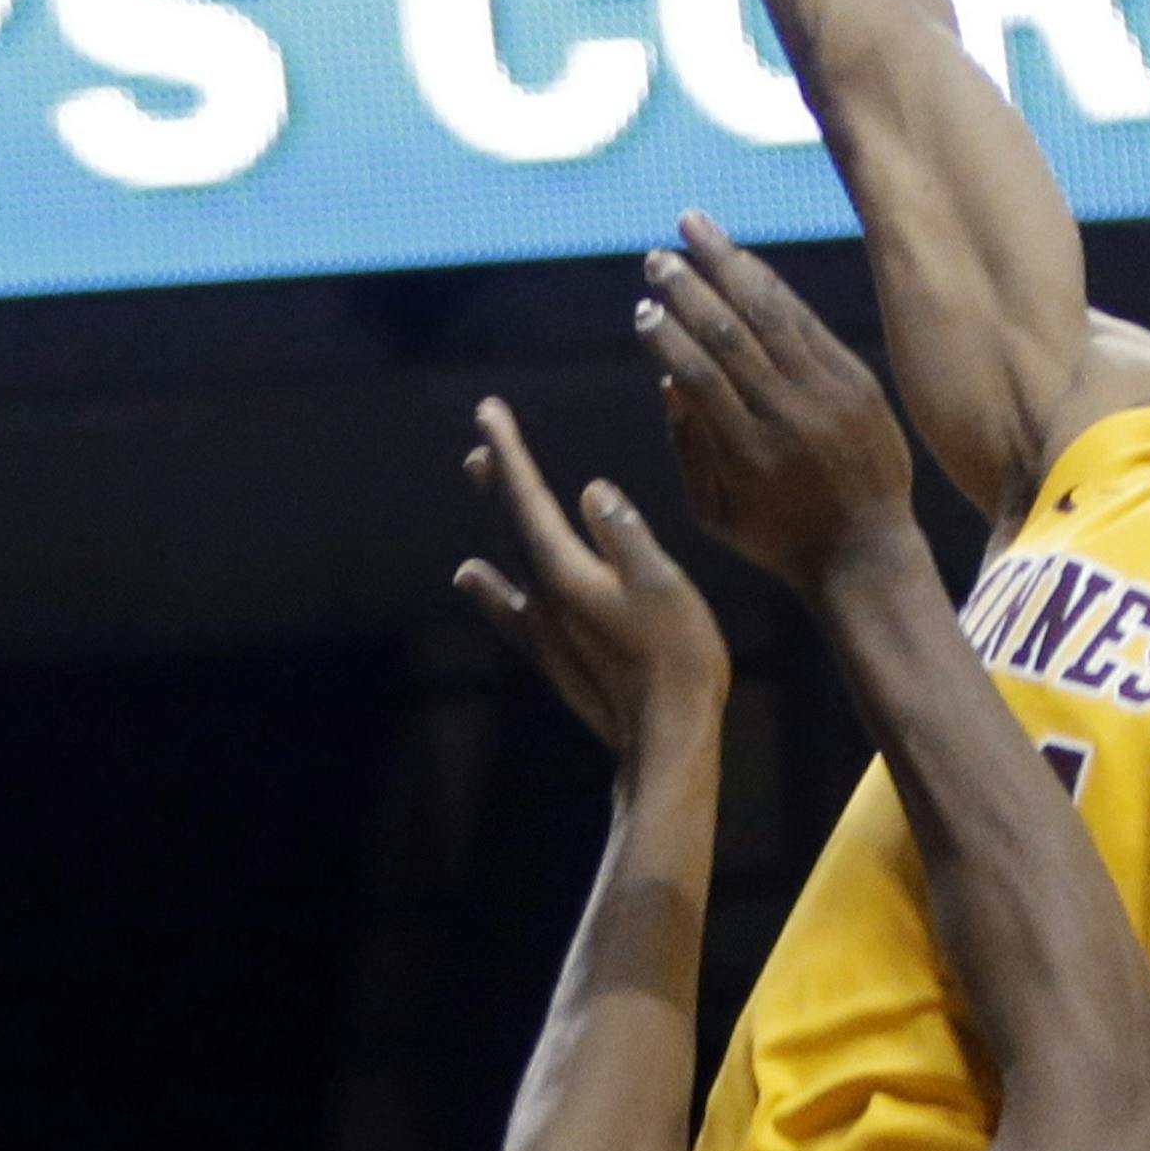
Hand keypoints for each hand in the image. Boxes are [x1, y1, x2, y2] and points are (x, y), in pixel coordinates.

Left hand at [454, 397, 727, 758]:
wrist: (665, 739)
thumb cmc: (678, 660)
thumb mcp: (664, 586)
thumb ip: (624, 535)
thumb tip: (591, 491)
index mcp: (569, 572)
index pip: (531, 498)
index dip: (510, 452)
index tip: (488, 411)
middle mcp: (545, 598)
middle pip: (512, 523)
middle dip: (499, 476)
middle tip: (481, 439)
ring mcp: (545, 629)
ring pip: (510, 556)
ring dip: (496, 514)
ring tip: (483, 480)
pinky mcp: (552, 657)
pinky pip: (508, 607)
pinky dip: (488, 584)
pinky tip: (471, 576)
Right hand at [634, 213, 912, 596]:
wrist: (868, 550)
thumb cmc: (779, 537)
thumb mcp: (716, 512)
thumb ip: (688, 448)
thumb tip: (668, 379)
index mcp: (746, 453)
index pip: (699, 376)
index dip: (667, 336)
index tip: (643, 307)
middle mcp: (787, 417)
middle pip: (730, 336)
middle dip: (689, 289)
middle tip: (657, 257)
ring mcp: (828, 395)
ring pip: (770, 315)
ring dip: (728, 266)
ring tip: (694, 228)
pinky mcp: (857, 382)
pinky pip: (808, 323)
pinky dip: (773, 288)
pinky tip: (745, 261)